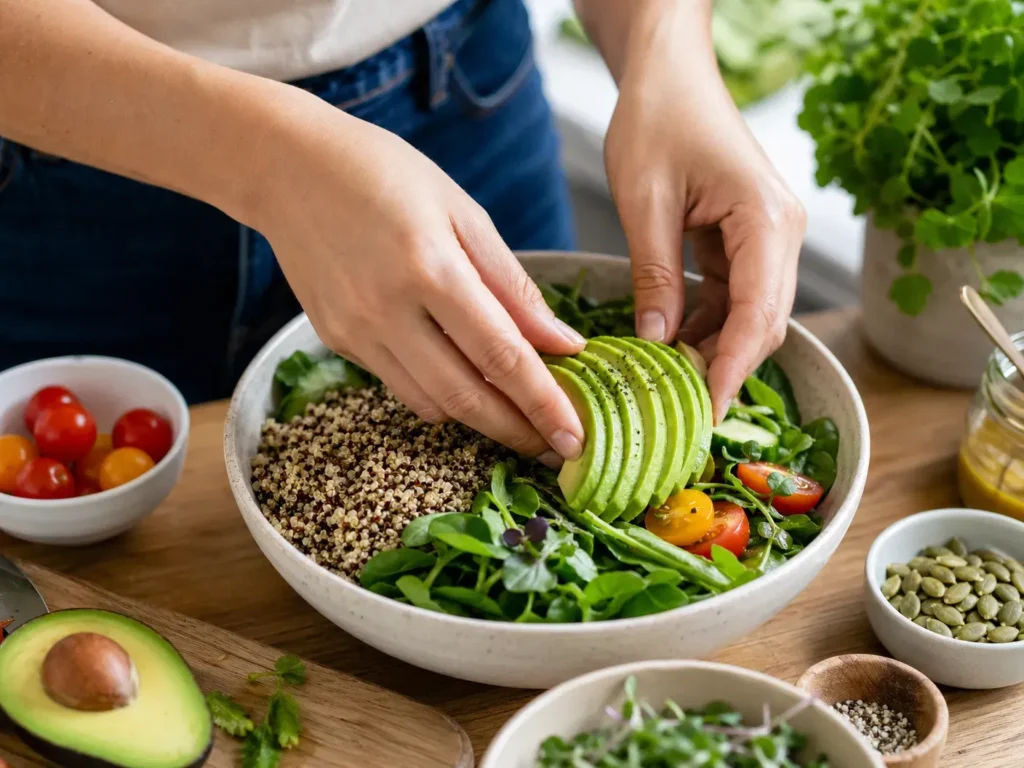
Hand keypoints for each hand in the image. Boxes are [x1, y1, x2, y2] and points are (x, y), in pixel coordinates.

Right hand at [251, 95, 585, 463]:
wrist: (288, 168)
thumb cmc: (385, 174)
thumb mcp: (463, 212)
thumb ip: (513, 285)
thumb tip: (563, 343)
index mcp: (430, 268)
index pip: (501, 355)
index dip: (543, 402)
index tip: (576, 436)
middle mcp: (388, 310)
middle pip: (467, 397)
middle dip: (518, 431)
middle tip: (557, 447)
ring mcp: (356, 332)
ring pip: (432, 404)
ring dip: (482, 421)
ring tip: (520, 419)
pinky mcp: (337, 342)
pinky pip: (401, 388)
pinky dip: (441, 397)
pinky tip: (466, 385)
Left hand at [602, 4, 805, 422]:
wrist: (670, 73)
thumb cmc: (658, 119)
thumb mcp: (644, 203)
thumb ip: (655, 277)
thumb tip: (658, 344)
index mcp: (766, 220)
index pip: (757, 313)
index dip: (731, 369)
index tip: (707, 413)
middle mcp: (781, 233)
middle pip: (763, 322)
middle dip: (723, 367)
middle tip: (679, 411)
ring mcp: (768, 237)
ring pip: (749, 315)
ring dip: (712, 349)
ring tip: (666, 383)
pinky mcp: (748, 239)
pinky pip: (733, 296)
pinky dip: (705, 324)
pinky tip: (670, 344)